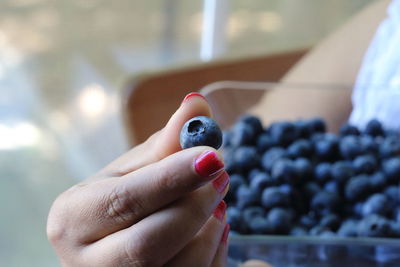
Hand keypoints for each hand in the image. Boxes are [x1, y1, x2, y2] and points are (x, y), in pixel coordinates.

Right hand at [47, 93, 229, 266]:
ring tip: (217, 202)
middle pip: (149, 242)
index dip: (172, 178)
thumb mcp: (133, 170)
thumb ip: (166, 141)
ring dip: (209, 230)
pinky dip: (214, 251)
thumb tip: (198, 103)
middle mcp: (86, 263)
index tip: (212, 157)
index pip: (125, 199)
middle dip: (194, 207)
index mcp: (73, 218)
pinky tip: (213, 228)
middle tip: (221, 176)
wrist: (109, 243)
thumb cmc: (120, 200)